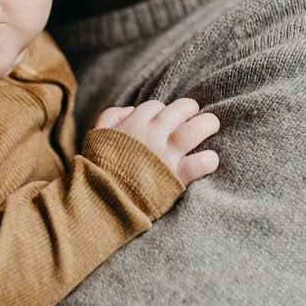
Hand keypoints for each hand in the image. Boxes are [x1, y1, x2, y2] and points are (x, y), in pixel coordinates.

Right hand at [94, 98, 220, 185]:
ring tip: (210, 126)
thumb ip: (109, 117)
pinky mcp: (177, 176)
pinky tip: (209, 159)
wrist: (102, 198)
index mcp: (132, 125)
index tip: (165, 119)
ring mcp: (166, 155)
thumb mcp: (95, 136)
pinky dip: (209, 160)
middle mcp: (152, 135)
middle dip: (190, 109)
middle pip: (180, 110)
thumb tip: (131, 110)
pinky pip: (202, 162)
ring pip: (197, 130)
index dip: (162, 110)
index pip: (155, 106)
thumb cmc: (99, 168)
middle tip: (194, 115)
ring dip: (208, 124)